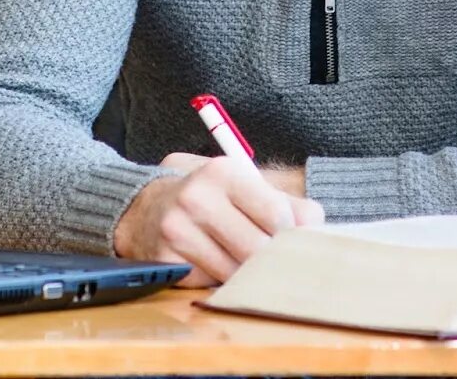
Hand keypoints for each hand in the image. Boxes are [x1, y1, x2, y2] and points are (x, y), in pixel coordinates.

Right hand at [114, 154, 324, 286]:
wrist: (141, 207)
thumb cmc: (205, 196)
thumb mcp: (240, 184)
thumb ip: (283, 201)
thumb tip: (315, 225)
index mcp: (222, 172)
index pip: (277, 215)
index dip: (290, 233)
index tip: (286, 237)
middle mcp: (197, 198)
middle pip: (258, 249)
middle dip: (270, 259)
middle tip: (273, 260)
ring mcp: (178, 231)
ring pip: (237, 273)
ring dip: (245, 274)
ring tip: (240, 259)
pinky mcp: (167, 260)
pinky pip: (211, 284)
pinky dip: (218, 281)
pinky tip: (213, 265)